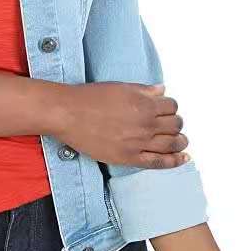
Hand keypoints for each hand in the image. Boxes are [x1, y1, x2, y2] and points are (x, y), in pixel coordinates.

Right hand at [55, 81, 190, 168]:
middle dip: (176, 123)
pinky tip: (182, 158)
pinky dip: (174, 161)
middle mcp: (145, 124)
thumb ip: (145, 90)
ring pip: (171, 144)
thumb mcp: (121, 87)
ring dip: (180, 141)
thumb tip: (162, 91)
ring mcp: (138, 143)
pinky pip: (158, 162)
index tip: (167, 109)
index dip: (171, 107)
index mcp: (144, 104)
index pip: (171, 106)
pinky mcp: (129, 158)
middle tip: (171, 124)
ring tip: (180, 140)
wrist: (68, 114)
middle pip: (175, 125)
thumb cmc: (90, 98)